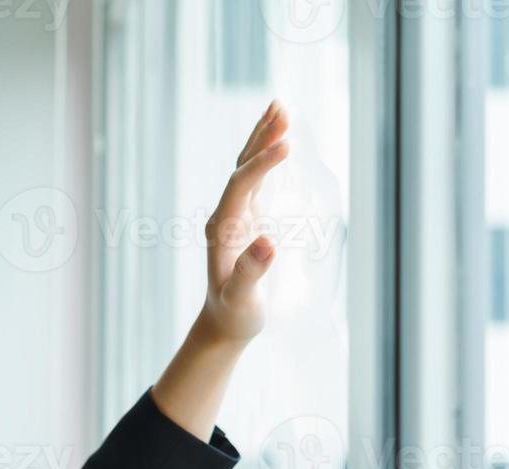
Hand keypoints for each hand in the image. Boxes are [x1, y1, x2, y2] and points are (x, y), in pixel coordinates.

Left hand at [198, 99, 290, 345]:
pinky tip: (279, 139)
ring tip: (281, 107)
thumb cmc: (234, 315)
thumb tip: (269, 243)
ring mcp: (235, 214)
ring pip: (248, 168)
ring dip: (264, 138)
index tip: (287, 146)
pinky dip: (267, 156)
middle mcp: (225, 215)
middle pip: (242, 167)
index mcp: (221, 229)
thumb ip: (250, 273)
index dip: (262, 165)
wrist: (224, 323)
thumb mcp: (241, 300)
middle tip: (283, 108)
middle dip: (262, 138)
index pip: (240, 186)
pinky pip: (256, 178)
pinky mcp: (247, 218)